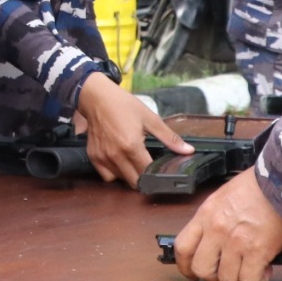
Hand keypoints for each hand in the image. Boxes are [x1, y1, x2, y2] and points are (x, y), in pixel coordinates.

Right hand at [72, 71, 192, 185]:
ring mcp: (103, 158)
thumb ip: (169, 138)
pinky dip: (114, 173)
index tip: (161, 171)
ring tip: (133, 161)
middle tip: (147, 167)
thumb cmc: (123, 105)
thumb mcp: (150, 118)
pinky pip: (106, 175)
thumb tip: (188, 150)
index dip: (156, 175)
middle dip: (144, 178)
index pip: (147, 173)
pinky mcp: (93, 157)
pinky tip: (120, 161)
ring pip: (120, 180)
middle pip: (134, 182)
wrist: (97, 98)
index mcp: (131, 146)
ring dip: (129, 175)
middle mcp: (116, 155)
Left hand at [172, 169, 281, 280]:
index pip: (183, 248)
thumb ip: (213, 220)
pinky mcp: (258, 251)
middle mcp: (217, 229)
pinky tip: (264, 271)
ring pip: (227, 279)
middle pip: (202, 268)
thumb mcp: (224, 197)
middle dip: (213, 277)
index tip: (192, 273)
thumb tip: (211, 241)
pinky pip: (250, 280)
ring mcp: (236, 242)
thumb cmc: (259, 186)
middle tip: (225, 273)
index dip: (185, 266)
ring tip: (249, 268)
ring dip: (238, 279)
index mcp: (206, 214)